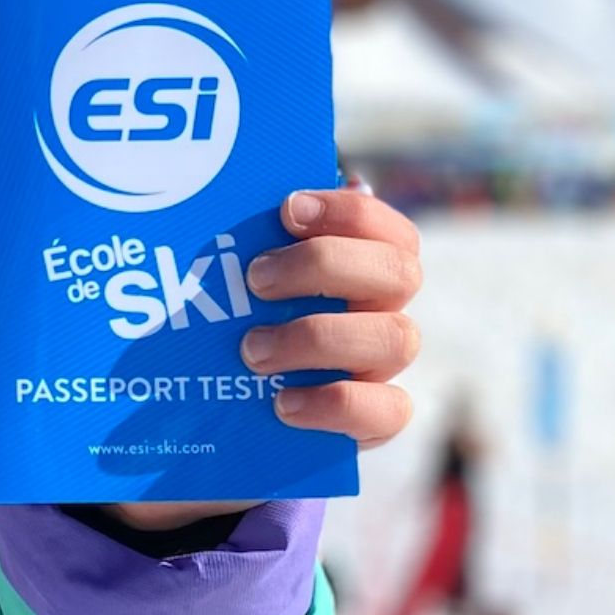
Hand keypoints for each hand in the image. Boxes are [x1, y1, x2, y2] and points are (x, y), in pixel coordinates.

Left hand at [103, 187, 422, 532]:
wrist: (236, 403)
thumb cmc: (240, 314)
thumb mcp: (242, 272)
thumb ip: (247, 236)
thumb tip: (216, 197)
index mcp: (364, 262)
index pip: (386, 226)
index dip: (348, 212)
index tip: (286, 210)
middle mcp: (384, 308)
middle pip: (399, 272)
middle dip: (323, 265)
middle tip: (255, 279)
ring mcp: (383, 363)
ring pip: (397, 338)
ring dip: (318, 337)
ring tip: (252, 349)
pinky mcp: (375, 418)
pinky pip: (388, 411)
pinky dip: (335, 404)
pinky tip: (283, 402)